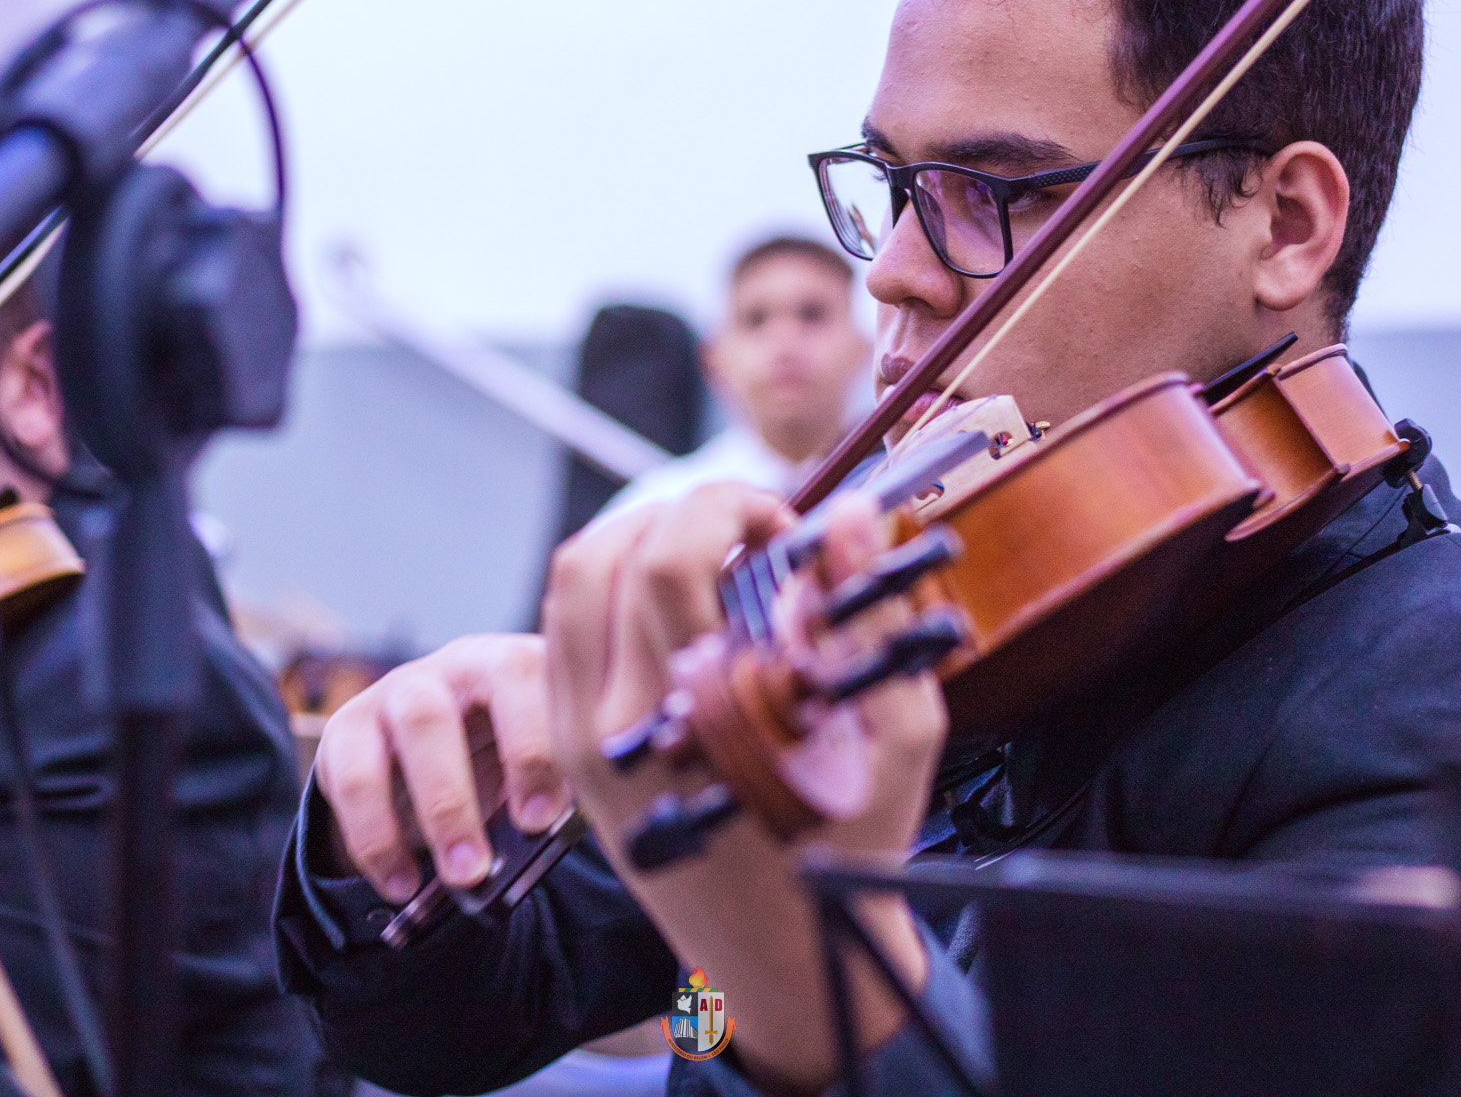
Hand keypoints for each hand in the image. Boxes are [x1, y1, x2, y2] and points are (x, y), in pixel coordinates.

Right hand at [312, 632, 566, 901]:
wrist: (442, 755)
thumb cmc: (508, 757)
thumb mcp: (537, 764)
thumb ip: (547, 787)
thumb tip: (543, 835)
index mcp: (516, 663)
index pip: (521, 677)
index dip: (530, 748)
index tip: (538, 820)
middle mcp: (457, 665)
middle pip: (446, 711)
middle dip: (458, 797)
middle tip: (479, 867)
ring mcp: (398, 689)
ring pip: (406, 734)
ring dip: (427, 815)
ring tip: (453, 878)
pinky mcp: (348, 726)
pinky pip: (352, 781)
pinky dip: (377, 842)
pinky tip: (402, 884)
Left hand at [543, 484, 946, 1090]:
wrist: (783, 952)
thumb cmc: (852, 843)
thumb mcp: (897, 737)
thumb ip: (873, 621)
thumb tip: (852, 515)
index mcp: (692, 721)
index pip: (666, 561)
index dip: (725, 506)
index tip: (782, 519)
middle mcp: (615, 727)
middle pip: (600, 556)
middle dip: (678, 511)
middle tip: (746, 528)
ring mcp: (582, 740)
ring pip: (568, 587)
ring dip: (638, 539)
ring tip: (711, 553)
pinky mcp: (573, 750)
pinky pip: (563, 632)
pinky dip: (613, 588)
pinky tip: (679, 601)